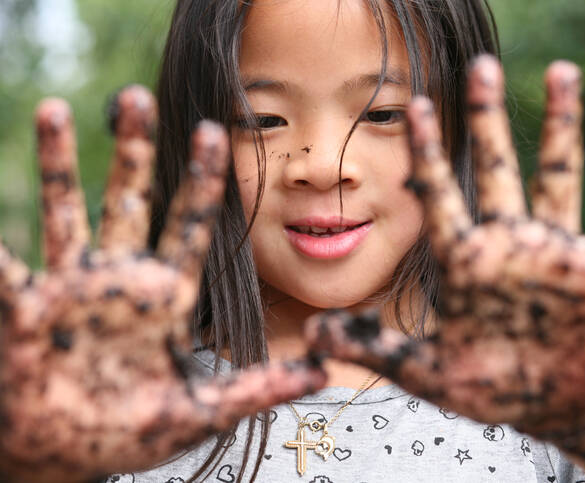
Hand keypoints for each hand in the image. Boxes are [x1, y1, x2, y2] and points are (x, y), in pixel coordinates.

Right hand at [0, 87, 325, 482]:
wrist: (67, 457)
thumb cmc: (130, 433)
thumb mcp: (202, 412)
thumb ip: (259, 387)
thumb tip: (323, 372)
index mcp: (165, 296)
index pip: (190, 226)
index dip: (202, 181)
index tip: (214, 132)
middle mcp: (120, 279)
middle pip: (130, 201)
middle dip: (134, 152)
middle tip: (139, 96)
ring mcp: (72, 287)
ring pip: (67, 211)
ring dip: (60, 161)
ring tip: (56, 108)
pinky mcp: (28, 307)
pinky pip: (5, 268)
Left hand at [306, 56, 584, 437]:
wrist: (549, 405)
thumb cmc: (488, 387)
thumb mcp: (426, 373)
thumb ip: (375, 349)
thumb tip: (314, 337)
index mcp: (464, 261)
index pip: (441, 194)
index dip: (428, 151)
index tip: (416, 105)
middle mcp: (507, 244)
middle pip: (496, 168)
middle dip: (488, 119)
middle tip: (482, 67)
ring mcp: (553, 252)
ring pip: (557, 177)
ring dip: (562, 128)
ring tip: (561, 73)